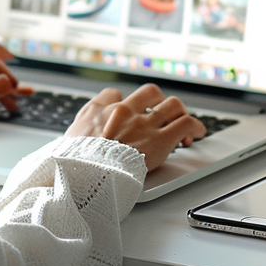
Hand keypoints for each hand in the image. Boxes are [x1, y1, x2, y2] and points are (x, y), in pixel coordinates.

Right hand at [64, 83, 206, 170]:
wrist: (85, 173)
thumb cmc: (75, 162)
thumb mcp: (68, 140)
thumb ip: (79, 133)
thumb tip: (77, 139)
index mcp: (98, 110)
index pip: (114, 94)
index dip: (125, 104)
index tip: (131, 114)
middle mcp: (123, 111)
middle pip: (149, 92)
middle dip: (159, 102)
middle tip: (162, 116)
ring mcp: (143, 124)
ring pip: (172, 104)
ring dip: (180, 113)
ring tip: (184, 125)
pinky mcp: (160, 140)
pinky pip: (185, 123)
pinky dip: (196, 126)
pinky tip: (197, 133)